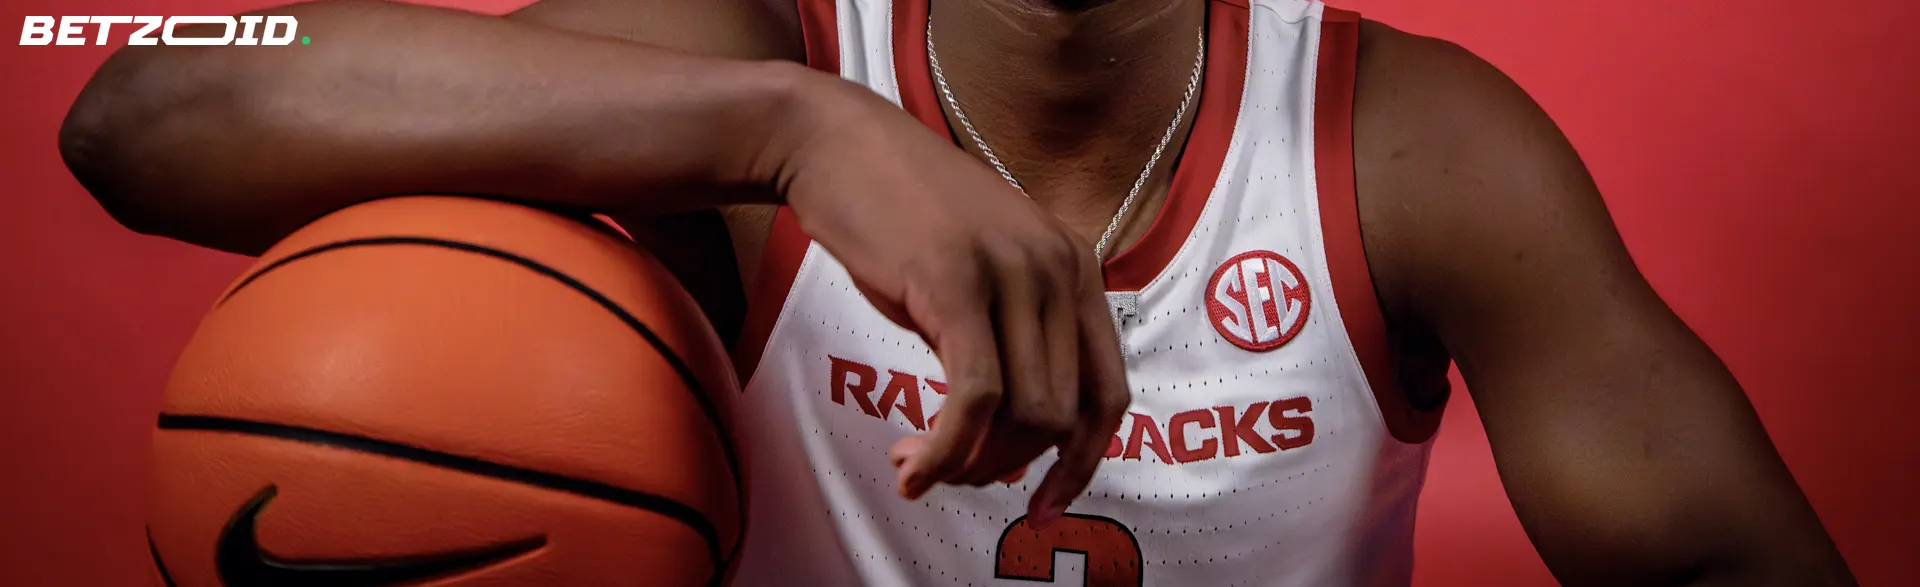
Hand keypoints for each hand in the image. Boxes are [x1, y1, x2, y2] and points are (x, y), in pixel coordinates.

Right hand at [773, 77, 1131, 525]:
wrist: (836, 144)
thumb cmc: (898, 214)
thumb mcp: (978, 272)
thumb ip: (1006, 338)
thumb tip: (1009, 440)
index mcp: (1075, 266)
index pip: (1108, 392)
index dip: (1082, 462)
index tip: (1046, 506)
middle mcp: (1059, 267)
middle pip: (1061, 415)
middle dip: (1006, 466)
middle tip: (950, 474)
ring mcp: (1012, 271)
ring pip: (1026, 415)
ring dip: (972, 463)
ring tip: (920, 465)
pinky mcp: (956, 282)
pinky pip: (974, 398)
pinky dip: (947, 449)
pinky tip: (912, 465)